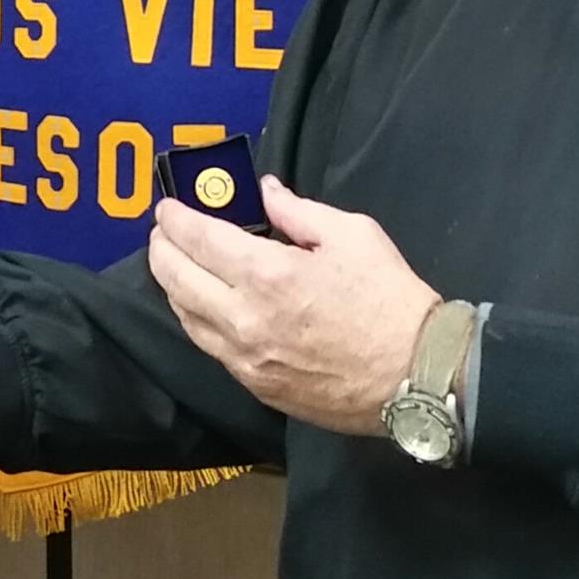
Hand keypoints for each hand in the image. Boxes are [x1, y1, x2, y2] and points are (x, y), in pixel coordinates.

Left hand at [146, 174, 439, 435]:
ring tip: (175, 263)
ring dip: (173, 286)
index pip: (198, 240)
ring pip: (186, 318)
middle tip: (162, 231)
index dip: (175, 219)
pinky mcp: (257, 387)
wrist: (416, 375)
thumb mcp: (351, 234)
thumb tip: (265, 192)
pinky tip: (201, 305)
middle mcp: (244, 319)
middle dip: (162, 249)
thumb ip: (297, 211)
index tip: (167, 207)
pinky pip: (210, 348)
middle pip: (176, 280)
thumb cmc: (388, 298)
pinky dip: (196, 319)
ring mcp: (247, 359)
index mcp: (267, 274)